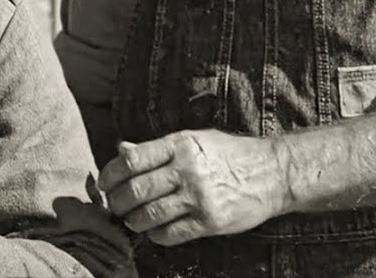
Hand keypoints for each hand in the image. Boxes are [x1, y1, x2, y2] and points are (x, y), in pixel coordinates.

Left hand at [99, 130, 288, 245]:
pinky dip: (155, 235)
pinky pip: (170, 233)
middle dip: (116, 201)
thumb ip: (156, 148)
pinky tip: (153, 231)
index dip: (110, 173)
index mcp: (180, 145)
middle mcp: (187, 169)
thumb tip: (120, 150)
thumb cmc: (228, 154)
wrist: (273, 173)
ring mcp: (199, 197)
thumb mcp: (193, 140)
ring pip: (149, 214)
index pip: (132, 160)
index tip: (103, 182)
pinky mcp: (209, 221)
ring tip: (130, 219)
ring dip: (132, 220)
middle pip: (135, 190)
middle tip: (113, 205)